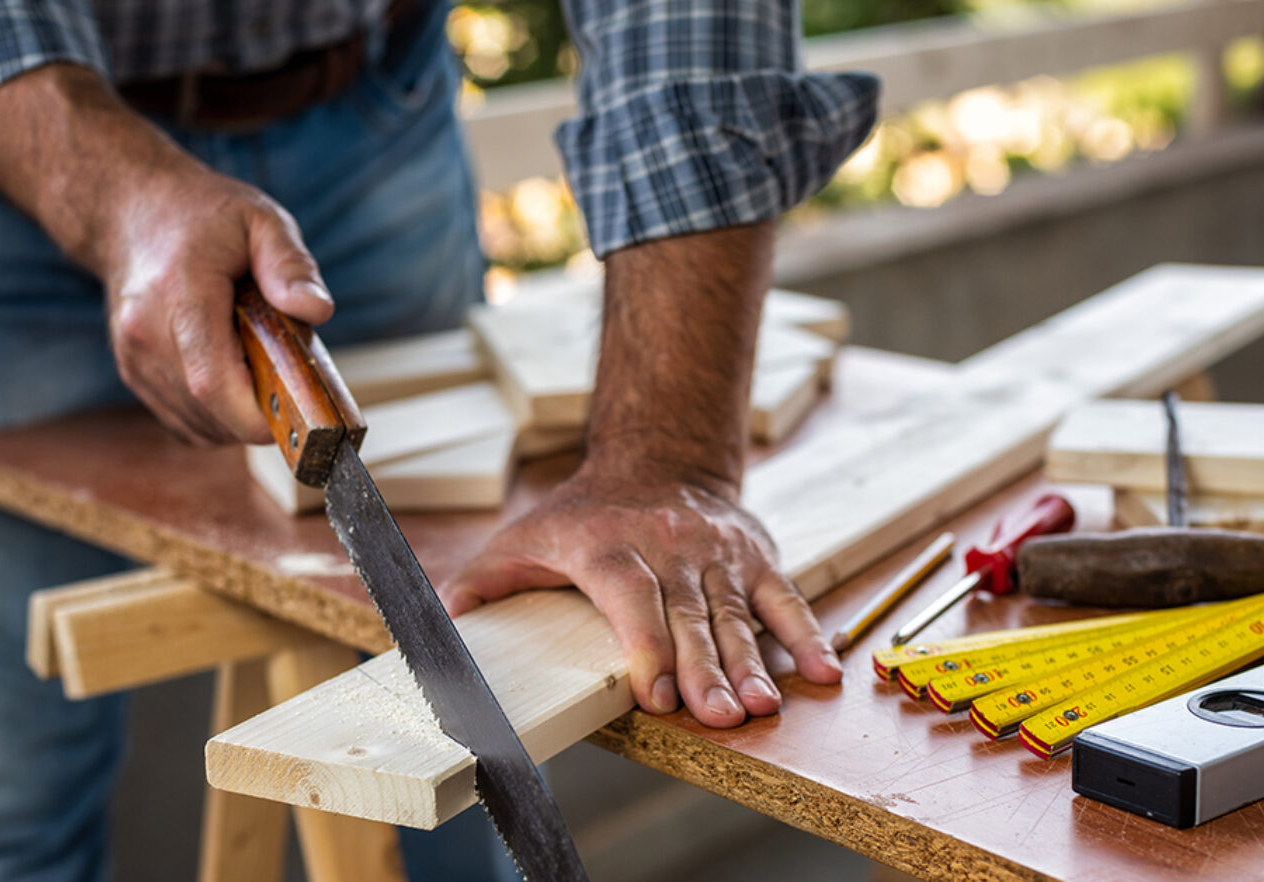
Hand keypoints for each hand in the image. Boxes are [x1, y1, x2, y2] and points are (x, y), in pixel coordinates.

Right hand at [0, 62, 331, 444]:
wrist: (130, 211)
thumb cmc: (204, 215)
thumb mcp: (261, 220)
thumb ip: (291, 265)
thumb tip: (317, 310)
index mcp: (180, 294)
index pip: (213, 381)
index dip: (259, 414)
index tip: (301, 412)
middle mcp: (145, 334)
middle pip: (211, 411)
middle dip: (263, 413)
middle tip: (291, 379)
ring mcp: (134, 359)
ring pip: (199, 425)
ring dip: (241, 416)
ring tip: (257, 365)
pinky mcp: (133, 375)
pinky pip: (185, 421)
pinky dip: (219, 416)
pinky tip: (234, 376)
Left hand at [441, 462, 843, 728]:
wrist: (658, 457)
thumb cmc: (586, 514)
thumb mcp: (526, 537)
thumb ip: (485, 581)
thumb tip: (440, 623)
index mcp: (611, 546)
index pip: (632, 596)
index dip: (646, 645)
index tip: (655, 694)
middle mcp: (669, 546)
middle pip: (689, 614)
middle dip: (706, 669)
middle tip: (722, 715)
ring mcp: (718, 552)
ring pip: (737, 612)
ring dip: (754, 663)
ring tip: (765, 706)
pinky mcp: (754, 556)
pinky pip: (784, 597)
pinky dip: (807, 635)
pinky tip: (823, 673)